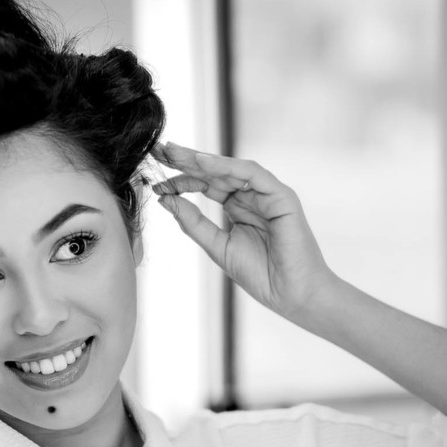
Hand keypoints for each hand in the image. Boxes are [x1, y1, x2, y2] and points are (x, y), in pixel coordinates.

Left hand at [149, 141, 335, 321]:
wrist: (291, 294)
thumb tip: (166, 200)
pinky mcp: (281, 196)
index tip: (155, 182)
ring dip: (202, 160)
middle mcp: (251, 195)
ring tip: (176, 154)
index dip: (180, 180)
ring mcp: (267, 193)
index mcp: (237, 207)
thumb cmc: (260, 274)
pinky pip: (252, 173)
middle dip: (186, 160)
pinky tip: (202, 163)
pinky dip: (227, 166)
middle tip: (159, 152)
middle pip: (215, 172)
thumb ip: (193, 223)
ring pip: (231, 168)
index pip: (205, 185)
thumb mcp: (217, 246)